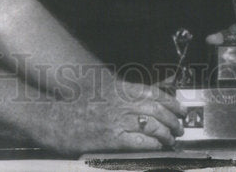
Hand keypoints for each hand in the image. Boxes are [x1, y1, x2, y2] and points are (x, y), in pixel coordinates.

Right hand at [48, 76, 184, 154]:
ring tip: (172, 139)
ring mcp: (116, 120)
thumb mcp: (102, 89)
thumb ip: (124, 92)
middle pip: (157, 109)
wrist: (54, 118)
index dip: (172, 102)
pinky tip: (159, 147)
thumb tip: (146, 94)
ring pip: (152, 125)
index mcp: (120, 88)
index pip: (155, 93)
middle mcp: (121, 102)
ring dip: (166, 133)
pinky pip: (139, 141)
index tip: (182, 109)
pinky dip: (153, 144)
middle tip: (180, 127)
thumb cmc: (77, 105)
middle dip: (173, 119)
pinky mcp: (111, 139)